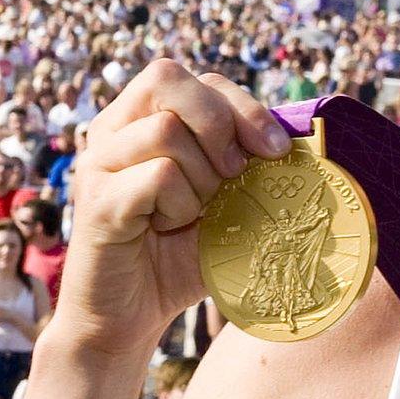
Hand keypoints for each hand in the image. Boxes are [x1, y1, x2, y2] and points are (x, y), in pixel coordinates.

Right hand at [52, 61, 287, 358]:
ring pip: (166, 131)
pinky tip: (168, 229)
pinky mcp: (96, 201)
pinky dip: (180, 205)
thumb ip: (247, 165)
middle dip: (219, 122)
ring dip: (200, 177)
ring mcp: (98, 163)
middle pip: (167, 79)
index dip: (242, 106)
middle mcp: (110, 131)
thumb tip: (303, 140)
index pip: (196, 79)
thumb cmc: (177, 258)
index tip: (275, 150)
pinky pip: (158, 176)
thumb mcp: (223, 203)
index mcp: (139, 120)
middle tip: (236, 172)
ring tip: (192, 213)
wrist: (129, 319)